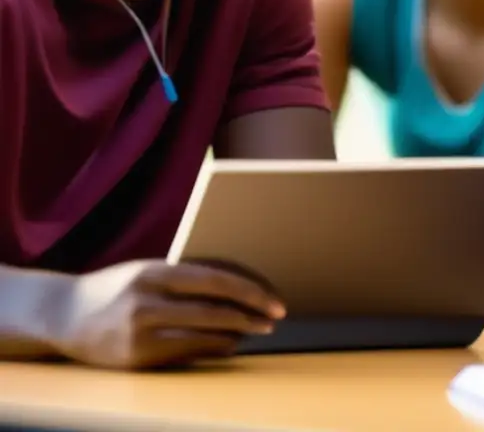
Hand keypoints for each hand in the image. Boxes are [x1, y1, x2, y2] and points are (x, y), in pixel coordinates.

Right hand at [51, 259, 285, 369]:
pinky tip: (229, 344)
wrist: (62, 315)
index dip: (250, 291)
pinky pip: (186, 353)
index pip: (214, 279)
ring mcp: (139, 331)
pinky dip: (214, 347)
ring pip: (203, 334)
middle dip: (251, 315)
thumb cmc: (115, 289)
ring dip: (236, 333)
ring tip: (256, 329)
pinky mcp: (135, 357)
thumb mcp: (148, 272)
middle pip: (213, 309)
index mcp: (153, 272)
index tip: (273, 301)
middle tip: (274, 317)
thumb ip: (187, 278)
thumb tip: (239, 287)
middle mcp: (145, 300)